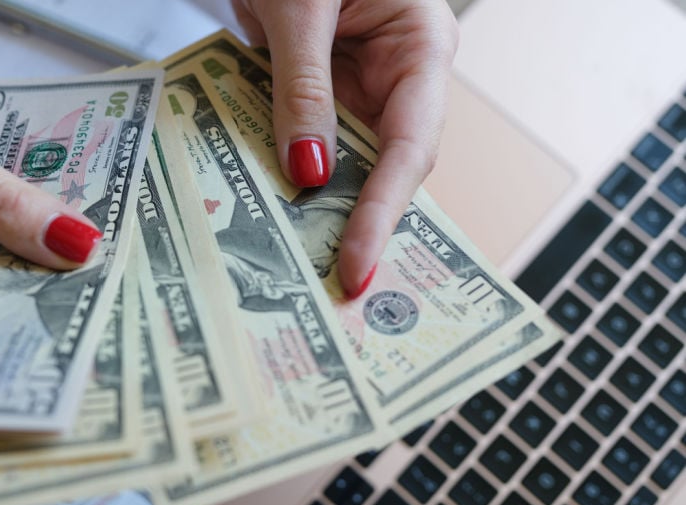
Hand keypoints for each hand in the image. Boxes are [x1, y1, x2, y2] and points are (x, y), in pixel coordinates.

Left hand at [232, 0, 457, 297]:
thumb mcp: (298, 8)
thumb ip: (304, 88)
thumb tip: (309, 175)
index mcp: (421, 47)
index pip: (410, 147)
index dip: (384, 212)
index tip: (356, 266)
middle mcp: (401, 76)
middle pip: (387, 168)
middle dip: (357, 225)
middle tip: (330, 288)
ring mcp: (363, 87)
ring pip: (350, 164)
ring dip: (322, 211)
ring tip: (299, 269)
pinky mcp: (325, 92)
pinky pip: (314, 143)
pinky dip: (293, 176)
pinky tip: (272, 215)